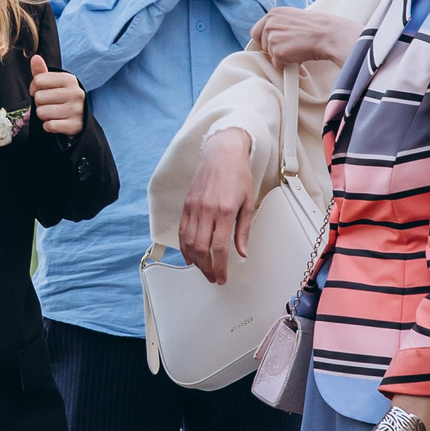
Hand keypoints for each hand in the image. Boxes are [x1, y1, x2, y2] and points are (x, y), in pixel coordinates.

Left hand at [28, 55, 83, 136]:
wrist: (80, 119)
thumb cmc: (62, 98)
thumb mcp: (54, 83)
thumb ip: (42, 72)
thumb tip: (35, 57)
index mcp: (69, 79)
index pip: (38, 80)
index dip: (34, 88)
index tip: (40, 91)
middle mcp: (75, 93)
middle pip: (39, 97)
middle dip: (39, 103)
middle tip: (49, 104)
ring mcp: (76, 110)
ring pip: (42, 113)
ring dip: (43, 115)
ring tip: (52, 113)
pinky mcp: (74, 125)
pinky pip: (48, 126)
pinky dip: (48, 126)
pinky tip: (56, 122)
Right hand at [179, 129, 256, 284]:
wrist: (222, 154)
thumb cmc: (237, 175)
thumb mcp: (248, 202)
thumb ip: (243, 230)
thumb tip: (242, 251)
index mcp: (226, 211)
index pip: (219, 248)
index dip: (219, 267)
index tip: (221, 276)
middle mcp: (207, 210)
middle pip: (201, 248)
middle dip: (206, 268)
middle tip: (212, 277)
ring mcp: (194, 207)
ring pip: (188, 242)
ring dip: (195, 260)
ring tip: (202, 269)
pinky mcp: (187, 204)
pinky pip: (182, 231)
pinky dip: (183, 246)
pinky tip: (189, 255)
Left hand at [250, 8, 358, 72]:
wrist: (329, 35)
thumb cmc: (317, 27)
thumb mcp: (294, 18)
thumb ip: (280, 24)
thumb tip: (273, 35)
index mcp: (273, 13)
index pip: (256, 31)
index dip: (264, 40)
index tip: (271, 44)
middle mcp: (270, 23)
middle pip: (262, 44)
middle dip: (273, 48)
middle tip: (289, 48)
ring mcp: (272, 38)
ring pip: (270, 54)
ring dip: (282, 56)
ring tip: (297, 49)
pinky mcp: (278, 52)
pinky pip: (277, 64)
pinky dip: (287, 64)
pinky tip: (298, 56)